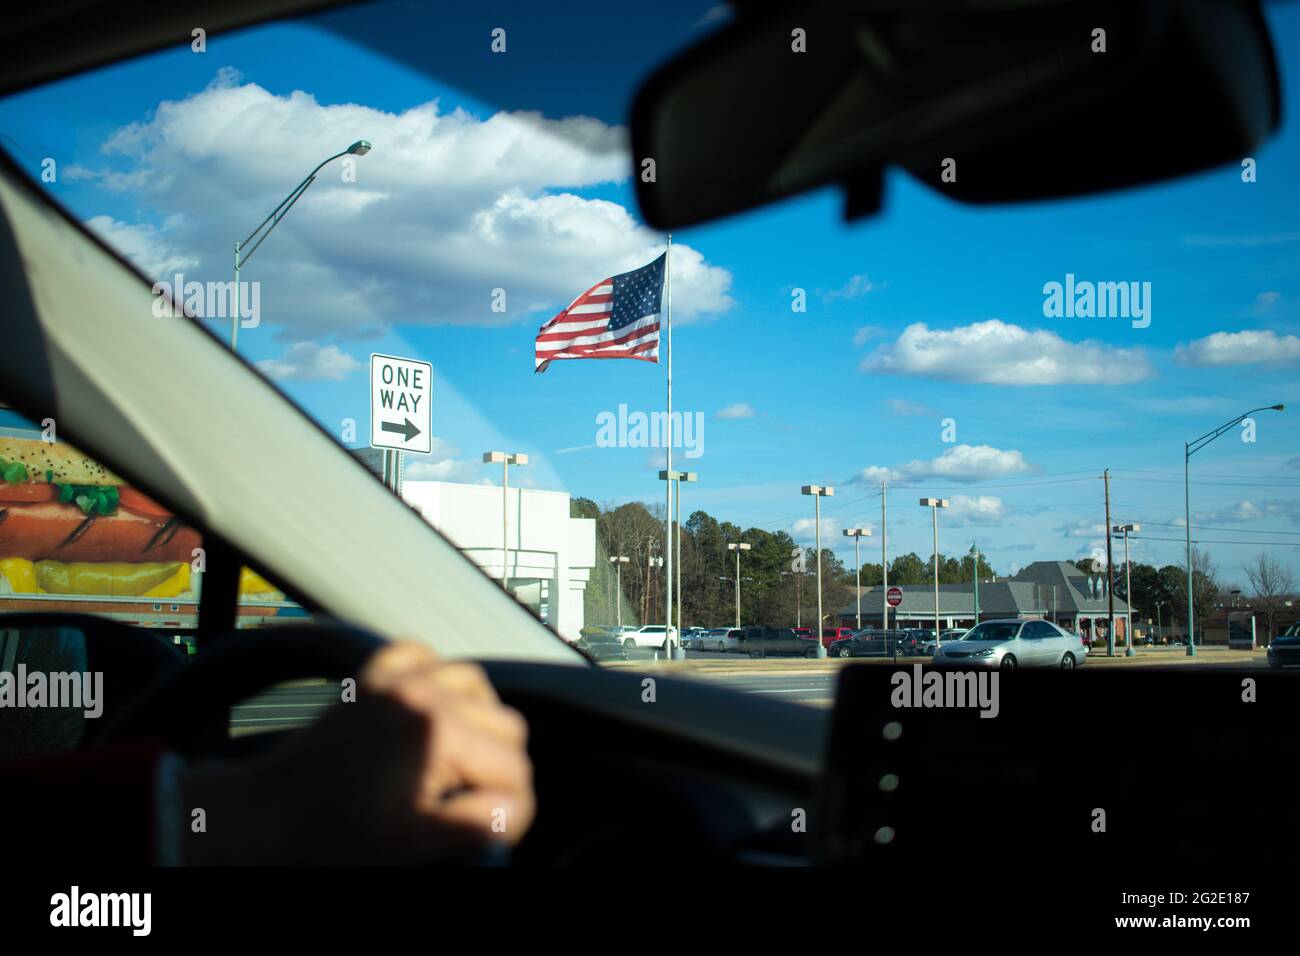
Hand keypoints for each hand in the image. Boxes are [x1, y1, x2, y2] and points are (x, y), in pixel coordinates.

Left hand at [179, 642, 533, 864]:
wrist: (265, 816)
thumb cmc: (335, 836)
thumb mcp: (413, 843)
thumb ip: (477, 824)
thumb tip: (513, 808)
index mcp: (441, 733)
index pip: (515, 770)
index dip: (509, 809)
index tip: (486, 832)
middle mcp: (428, 692)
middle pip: (508, 724)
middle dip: (498, 766)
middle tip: (465, 802)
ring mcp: (400, 677)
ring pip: (477, 683)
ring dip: (477, 719)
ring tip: (454, 759)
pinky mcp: (373, 674)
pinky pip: (423, 653)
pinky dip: (434, 674)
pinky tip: (427, 708)